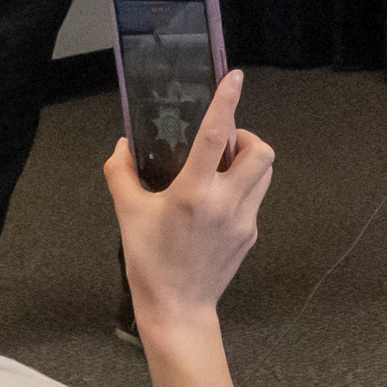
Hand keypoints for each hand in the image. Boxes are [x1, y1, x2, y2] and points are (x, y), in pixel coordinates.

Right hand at [106, 70, 274, 329]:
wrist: (178, 309)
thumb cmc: (150, 263)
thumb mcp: (128, 214)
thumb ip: (121, 174)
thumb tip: (121, 146)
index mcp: (194, 193)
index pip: (215, 136)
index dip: (227, 103)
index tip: (235, 78)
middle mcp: (225, 202)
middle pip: (260, 151)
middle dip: (247, 138)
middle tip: (225, 143)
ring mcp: (244, 220)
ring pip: (265, 173)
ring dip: (250, 161)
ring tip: (223, 168)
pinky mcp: (251, 235)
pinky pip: (255, 199)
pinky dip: (243, 189)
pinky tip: (217, 202)